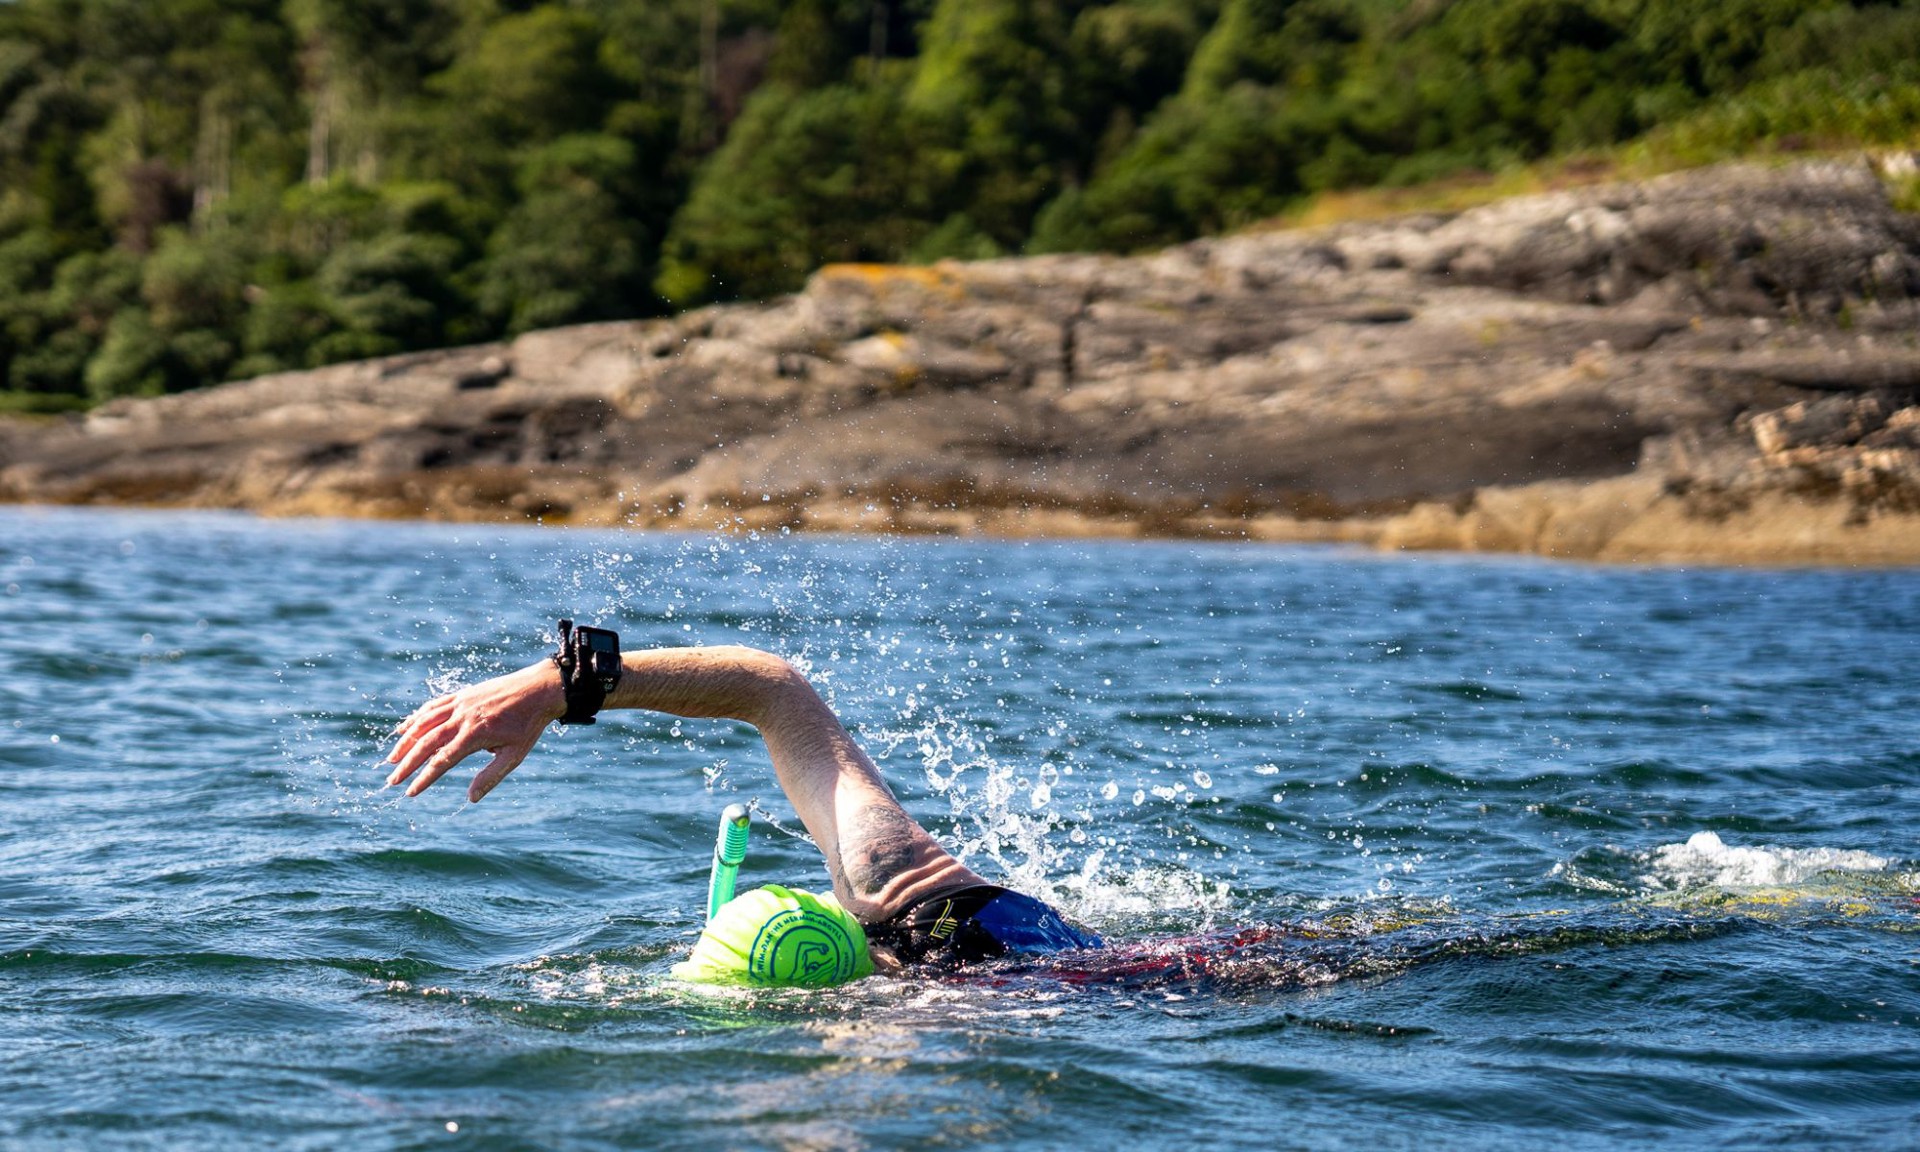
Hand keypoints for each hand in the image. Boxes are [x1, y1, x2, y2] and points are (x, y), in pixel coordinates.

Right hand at [385, 661, 566, 801]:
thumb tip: (471, 798)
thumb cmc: (528, 725)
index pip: (441, 761)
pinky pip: (432, 706)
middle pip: (426, 742)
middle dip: (407, 763)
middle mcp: (462, 718)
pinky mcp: (461, 695)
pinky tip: (405, 729)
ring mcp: (460, 704)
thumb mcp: (514, 755)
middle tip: (392, 780)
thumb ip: (491, 776)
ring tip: (391, 759)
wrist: (539, 689)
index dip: (423, 778)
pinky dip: (416, 718)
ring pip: (424, 723)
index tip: (410, 792)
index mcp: (475, 735)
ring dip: (405, 741)